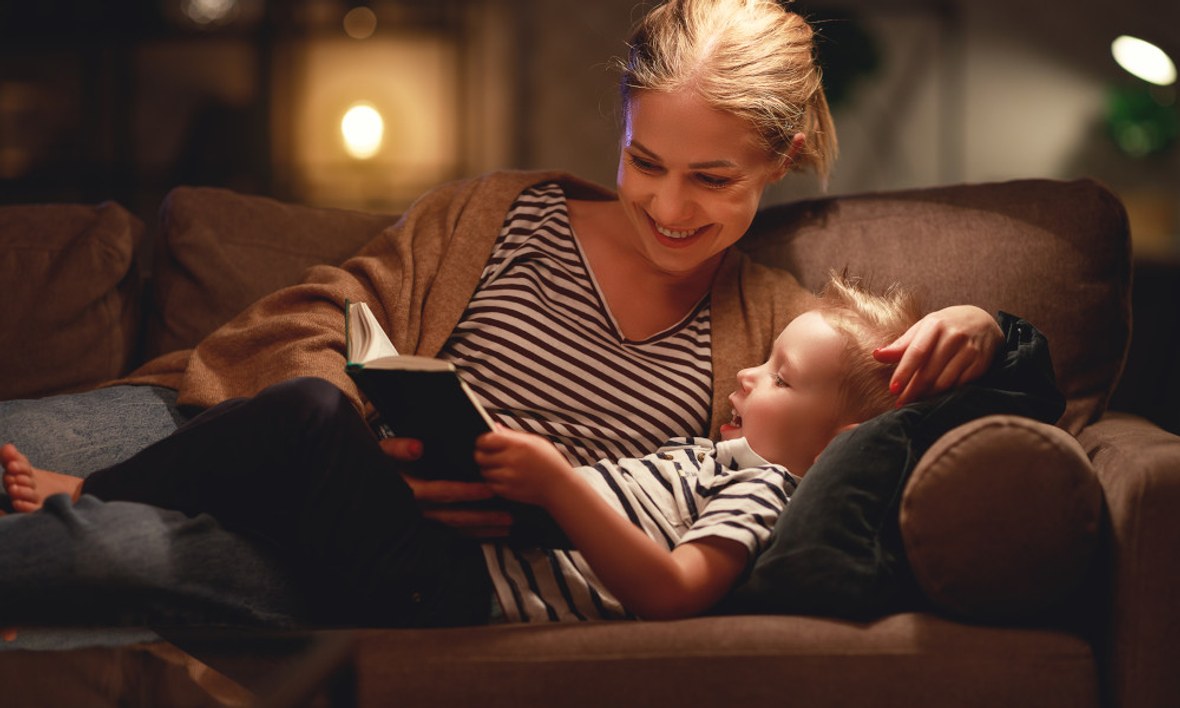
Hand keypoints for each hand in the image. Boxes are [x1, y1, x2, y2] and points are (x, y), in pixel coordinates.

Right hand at [378, 437, 512, 538]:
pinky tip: (493, 533)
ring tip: (506, 526)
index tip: (488, 489)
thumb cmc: (384, 462)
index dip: (465, 492)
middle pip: (454, 515)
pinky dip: (475, 534)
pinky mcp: (431, 525)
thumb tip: (417, 447)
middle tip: (507, 515)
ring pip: (457, 528)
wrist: (372, 481)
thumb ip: (400, 448)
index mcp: (411, 488)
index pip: (442, 491)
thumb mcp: (385, 450)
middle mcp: (419, 509)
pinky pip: (455, 534)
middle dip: (482, 517)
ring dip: (483, 528)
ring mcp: (425, 520)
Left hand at [474, 428, 573, 507]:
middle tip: (490, 456)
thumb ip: (512, 434)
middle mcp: (511, 461)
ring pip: (484, 471)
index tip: (484, 443)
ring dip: (488, 469)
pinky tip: (506, 478)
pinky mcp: (507, 491)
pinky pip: (489, 484)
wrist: (560, 487)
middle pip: (479, 456)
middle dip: (482, 455)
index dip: (482, 441)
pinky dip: (494, 481)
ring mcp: (508, 478)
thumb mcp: (535, 441)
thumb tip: (495, 427)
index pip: (485, 440)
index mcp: (518, 445)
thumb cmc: (550, 462)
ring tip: (501, 467)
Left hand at [873, 305, 1001, 405]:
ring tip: (916, 402)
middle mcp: (954, 336)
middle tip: (901, 403)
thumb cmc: (945, 327)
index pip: (917, 352)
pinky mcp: (981, 363)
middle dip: (913, 390)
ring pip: (945, 381)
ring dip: (928, 395)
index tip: (893, 389)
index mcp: (935, 325)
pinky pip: (960, 385)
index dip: (904, 372)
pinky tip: (936, 398)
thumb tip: (876, 355)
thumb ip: (901, 345)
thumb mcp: (923, 329)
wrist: (982, 322)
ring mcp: (970, 350)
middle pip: (929, 371)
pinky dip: (946, 393)